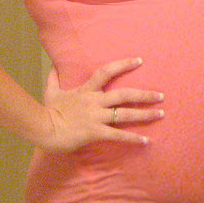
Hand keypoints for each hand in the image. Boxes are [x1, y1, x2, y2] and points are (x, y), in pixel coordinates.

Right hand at [40, 57, 163, 152]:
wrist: (42, 127)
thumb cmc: (48, 110)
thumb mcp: (51, 90)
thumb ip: (54, 77)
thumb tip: (52, 65)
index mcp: (86, 89)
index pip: (107, 71)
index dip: (124, 64)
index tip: (139, 61)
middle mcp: (95, 101)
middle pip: (124, 94)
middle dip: (144, 94)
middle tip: (161, 95)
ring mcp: (96, 117)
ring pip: (125, 114)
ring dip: (145, 114)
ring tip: (161, 114)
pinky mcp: (95, 132)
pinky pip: (118, 135)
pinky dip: (133, 138)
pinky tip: (146, 141)